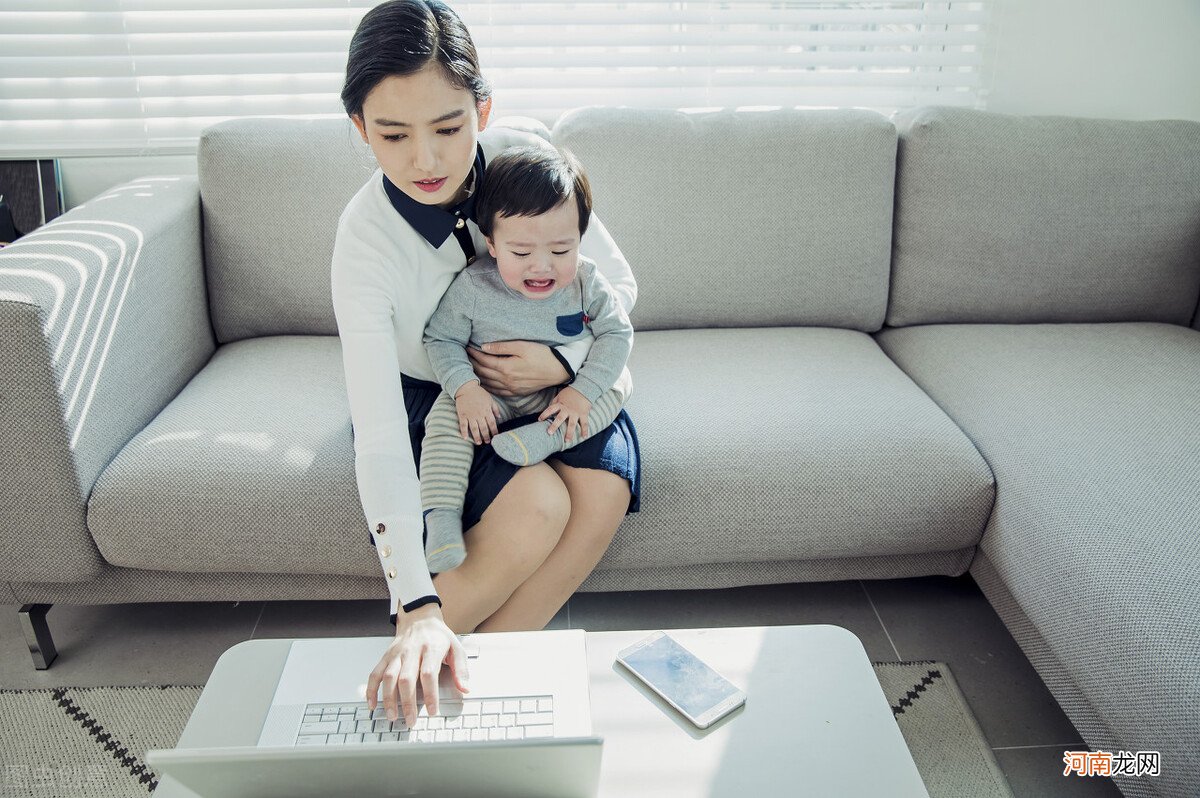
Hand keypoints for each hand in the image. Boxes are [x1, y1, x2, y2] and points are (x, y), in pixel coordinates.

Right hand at [366, 604, 469, 726]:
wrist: (419, 618)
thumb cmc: (438, 636)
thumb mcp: (456, 648)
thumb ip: (461, 670)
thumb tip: (465, 689)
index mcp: (431, 648)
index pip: (429, 674)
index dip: (430, 694)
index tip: (432, 711)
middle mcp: (411, 651)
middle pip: (407, 679)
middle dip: (407, 702)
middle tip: (411, 721)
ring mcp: (396, 654)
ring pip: (389, 677)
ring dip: (389, 699)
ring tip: (393, 716)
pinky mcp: (386, 657)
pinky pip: (375, 674)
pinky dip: (371, 690)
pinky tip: (373, 704)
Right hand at [454, 381, 500, 443]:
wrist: (466, 388)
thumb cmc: (479, 393)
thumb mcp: (490, 399)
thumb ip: (495, 408)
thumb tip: (500, 417)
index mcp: (487, 411)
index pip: (492, 424)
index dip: (494, 431)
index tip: (495, 436)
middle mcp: (479, 414)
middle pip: (484, 428)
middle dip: (486, 436)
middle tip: (487, 442)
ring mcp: (470, 415)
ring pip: (474, 429)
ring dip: (477, 437)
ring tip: (479, 443)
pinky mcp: (462, 415)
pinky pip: (463, 425)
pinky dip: (463, 432)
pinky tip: (465, 438)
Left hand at [467, 341, 568, 396]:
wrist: (558, 371)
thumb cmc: (542, 355)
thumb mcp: (523, 346)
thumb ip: (502, 347)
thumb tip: (485, 346)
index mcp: (507, 367)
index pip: (484, 360)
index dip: (474, 353)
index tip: (467, 347)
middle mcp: (507, 380)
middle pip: (483, 372)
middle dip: (472, 363)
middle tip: (464, 356)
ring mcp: (512, 388)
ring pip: (488, 383)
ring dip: (477, 376)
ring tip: (469, 368)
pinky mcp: (517, 392)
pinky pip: (497, 391)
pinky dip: (487, 386)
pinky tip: (484, 382)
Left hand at [538, 386, 591, 443]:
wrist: (584, 388)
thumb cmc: (570, 392)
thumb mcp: (560, 395)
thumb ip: (555, 402)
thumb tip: (549, 408)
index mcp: (560, 404)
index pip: (550, 409)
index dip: (544, 414)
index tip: (539, 420)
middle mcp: (567, 409)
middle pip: (560, 419)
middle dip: (554, 426)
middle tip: (549, 433)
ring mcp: (576, 412)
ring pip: (572, 424)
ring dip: (569, 433)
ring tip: (567, 441)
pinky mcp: (583, 414)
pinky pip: (584, 423)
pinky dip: (585, 430)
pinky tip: (584, 437)